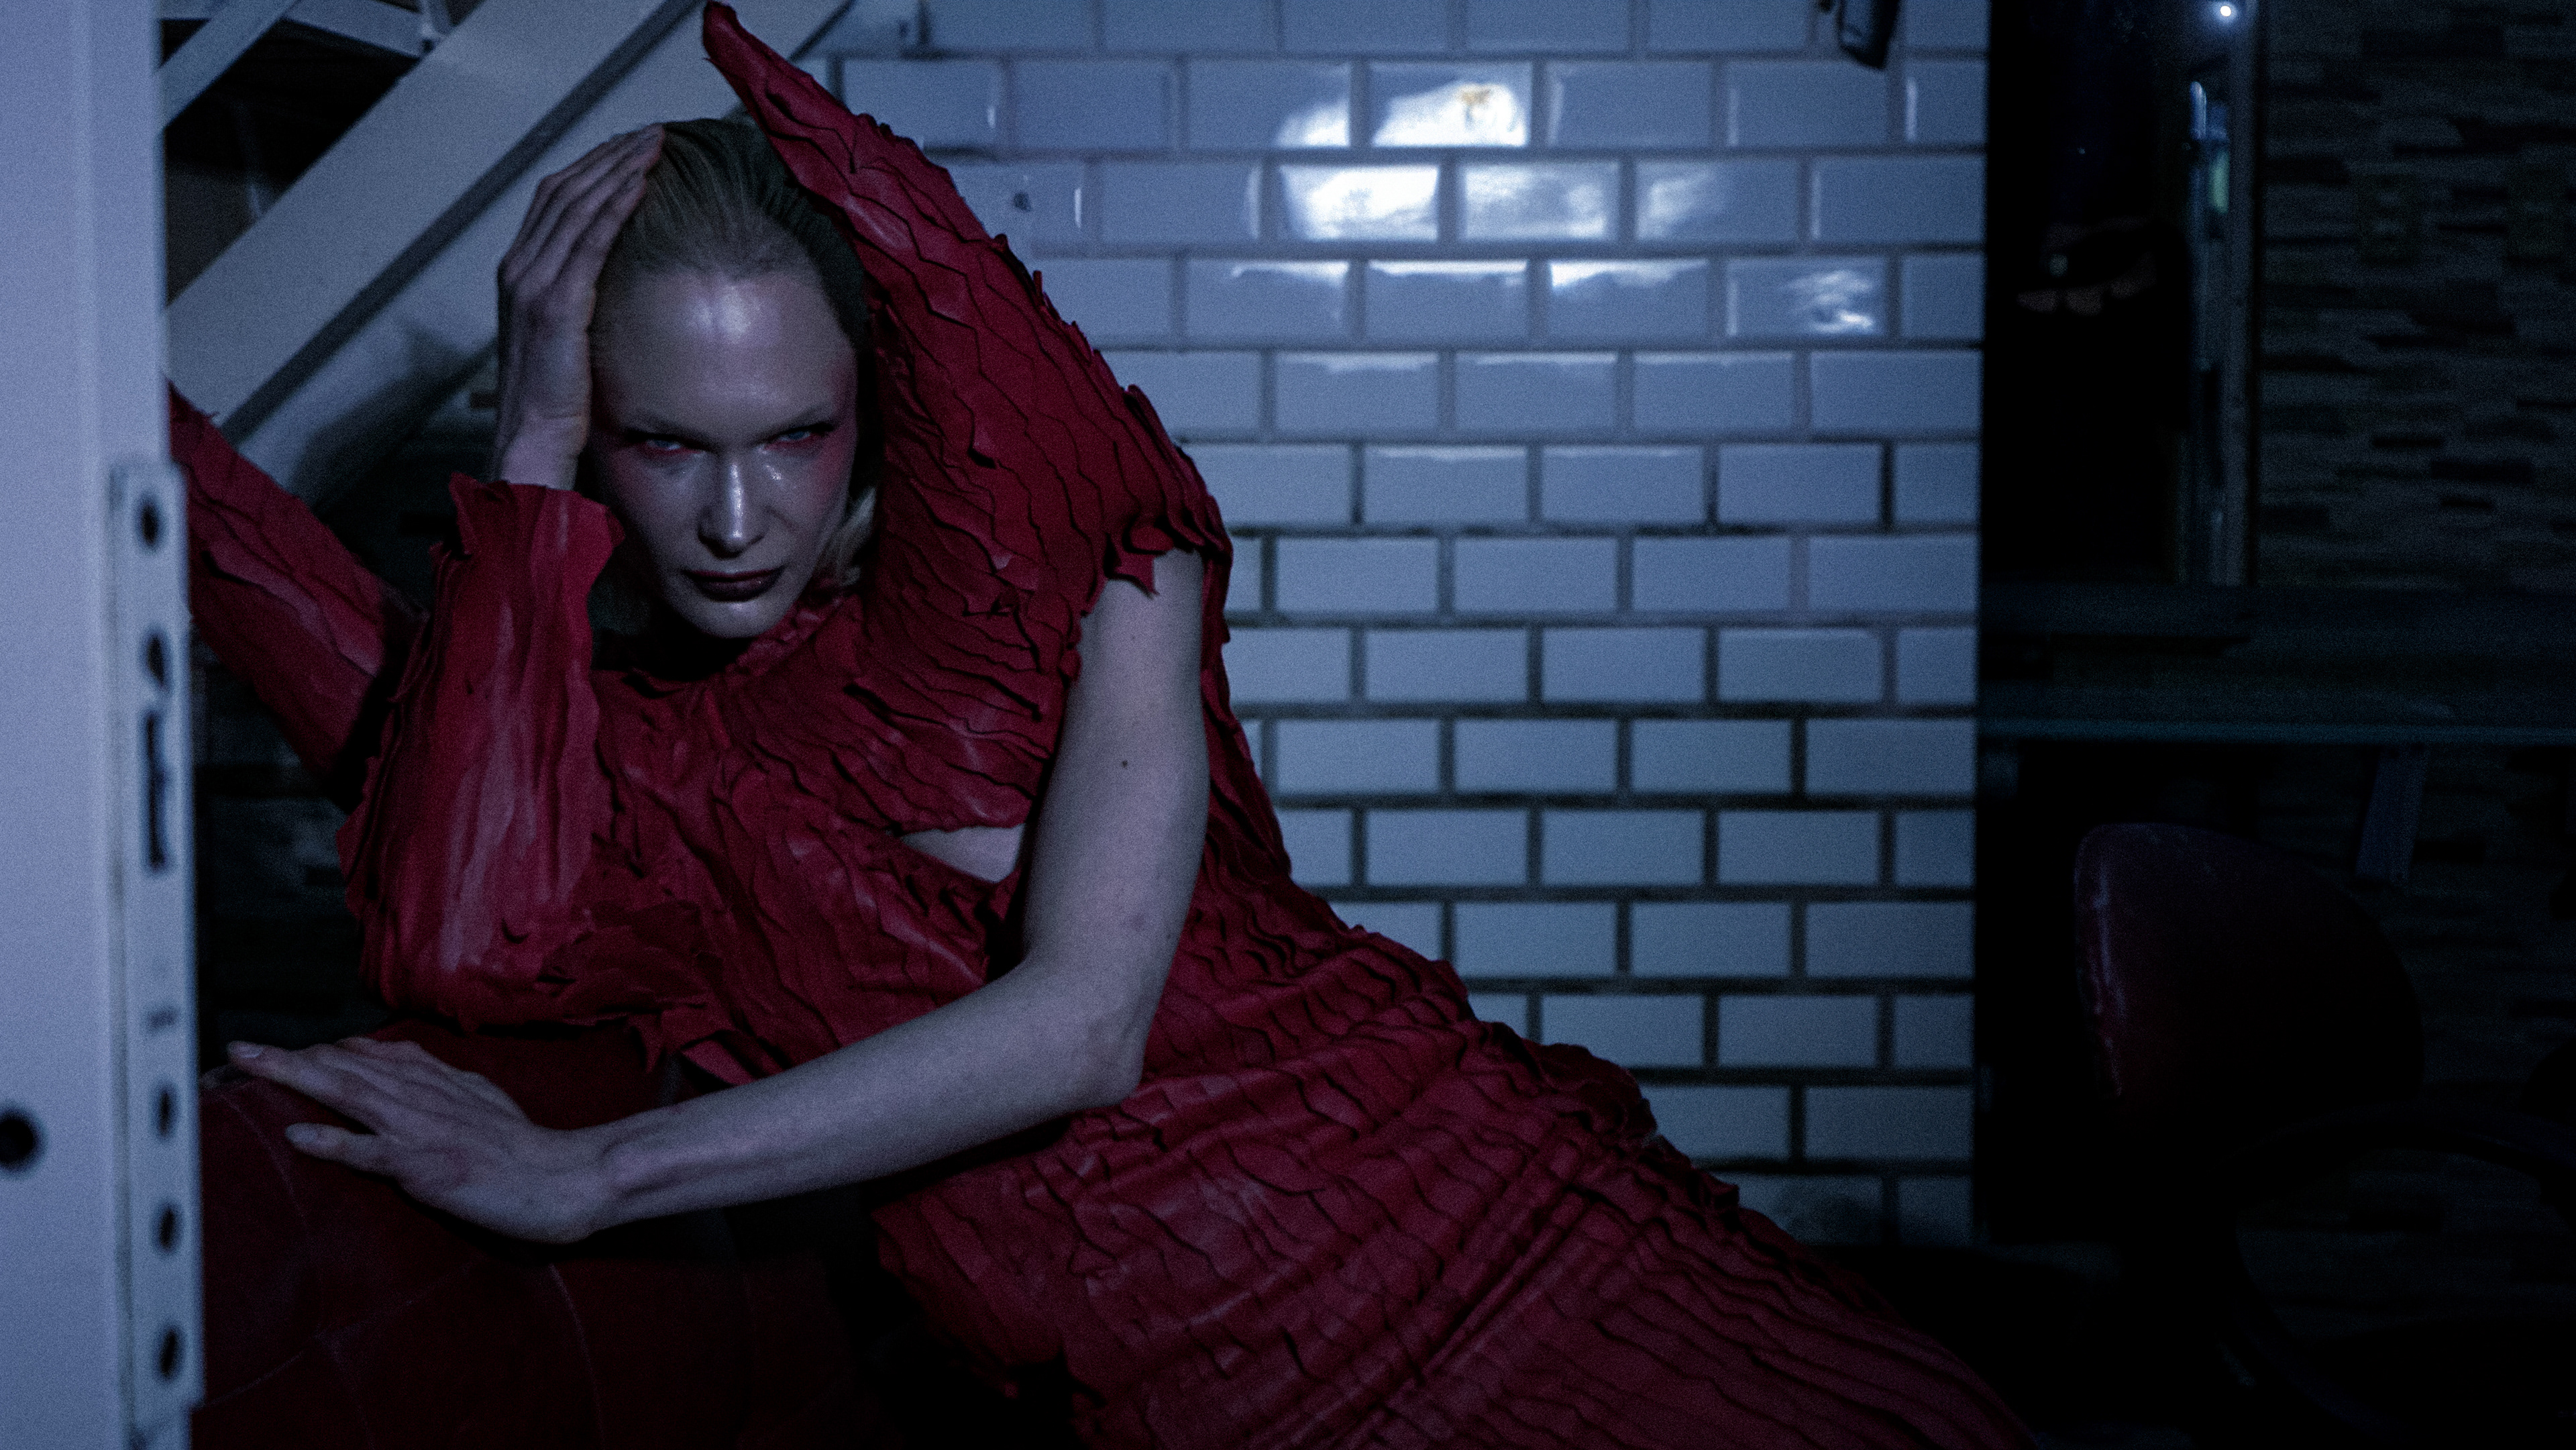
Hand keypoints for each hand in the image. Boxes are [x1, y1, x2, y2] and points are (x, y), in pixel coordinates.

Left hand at [228, 1038, 609, 1243]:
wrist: (561, 1178)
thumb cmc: (523, 1147)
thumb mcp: (479, 1098)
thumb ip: (436, 1082)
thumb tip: (398, 1064)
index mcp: (434, 1081)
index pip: (363, 1055)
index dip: (314, 1051)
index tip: (270, 1051)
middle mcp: (422, 1096)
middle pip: (343, 1066)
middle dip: (285, 1057)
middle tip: (235, 1050)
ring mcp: (422, 1128)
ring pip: (348, 1093)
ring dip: (294, 1078)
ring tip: (249, 1068)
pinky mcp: (427, 1166)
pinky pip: (371, 1152)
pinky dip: (333, 1141)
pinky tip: (298, 1135)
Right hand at [490, 127, 661, 489]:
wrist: (531, 441)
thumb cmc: (556, 401)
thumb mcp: (565, 340)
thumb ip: (578, 303)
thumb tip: (615, 285)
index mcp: (520, 273)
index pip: (555, 199)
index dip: (593, 167)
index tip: (631, 147)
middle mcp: (519, 270)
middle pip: (565, 191)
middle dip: (610, 157)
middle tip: (652, 133)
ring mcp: (533, 285)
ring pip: (577, 207)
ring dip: (618, 171)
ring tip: (655, 145)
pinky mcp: (555, 306)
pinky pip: (588, 243)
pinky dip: (614, 208)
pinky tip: (641, 185)